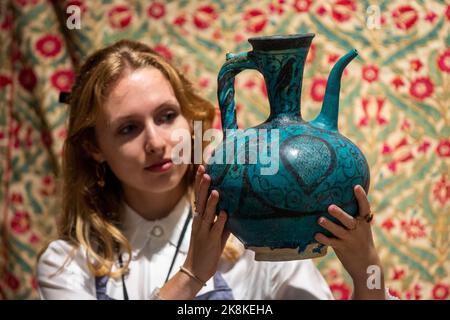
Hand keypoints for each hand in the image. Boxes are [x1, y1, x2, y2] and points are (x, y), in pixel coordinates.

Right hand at [183, 165, 229, 283]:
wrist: (196, 269)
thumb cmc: (206, 249)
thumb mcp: (214, 232)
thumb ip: (222, 221)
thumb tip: (233, 209)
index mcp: (199, 217)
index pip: (199, 196)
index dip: (200, 183)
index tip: (203, 168)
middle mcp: (200, 222)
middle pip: (200, 201)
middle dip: (203, 186)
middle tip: (205, 172)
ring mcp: (204, 231)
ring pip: (208, 214)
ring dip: (211, 202)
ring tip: (216, 190)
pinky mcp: (210, 241)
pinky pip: (217, 229)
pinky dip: (221, 221)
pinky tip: (225, 213)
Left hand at [314, 185, 385, 298]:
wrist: (367, 264)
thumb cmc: (360, 240)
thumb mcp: (362, 227)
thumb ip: (354, 215)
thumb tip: (340, 196)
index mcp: (364, 222)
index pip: (364, 208)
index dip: (361, 197)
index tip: (356, 186)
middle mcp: (358, 230)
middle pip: (348, 220)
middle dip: (339, 214)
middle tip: (330, 207)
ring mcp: (350, 240)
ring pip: (338, 231)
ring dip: (328, 225)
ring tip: (320, 219)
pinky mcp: (342, 248)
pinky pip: (331, 243)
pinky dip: (323, 239)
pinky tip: (316, 235)